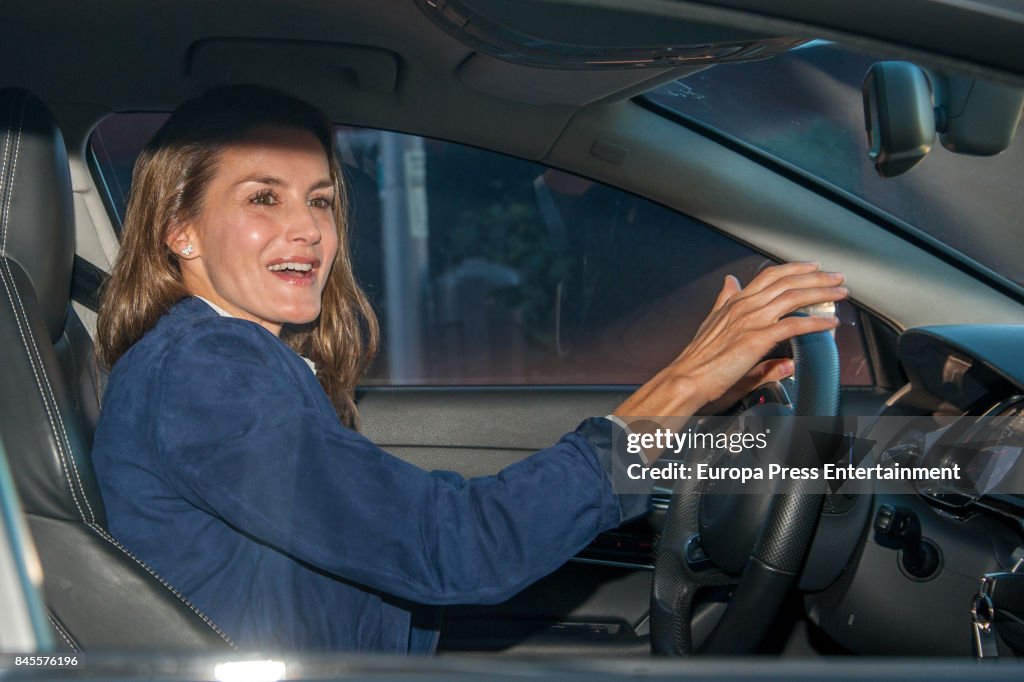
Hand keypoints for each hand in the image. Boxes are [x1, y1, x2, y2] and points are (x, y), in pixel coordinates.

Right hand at [613, 262, 845, 422]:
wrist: (685, 379)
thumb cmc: (697, 363)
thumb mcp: (713, 330)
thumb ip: (728, 311)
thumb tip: (730, 285)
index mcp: (733, 304)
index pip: (768, 277)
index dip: (793, 269)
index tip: (811, 267)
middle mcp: (743, 307)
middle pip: (786, 281)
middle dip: (815, 276)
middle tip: (835, 276)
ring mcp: (751, 321)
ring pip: (793, 297)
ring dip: (821, 292)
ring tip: (839, 293)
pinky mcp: (757, 339)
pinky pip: (793, 326)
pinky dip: (815, 322)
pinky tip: (830, 323)